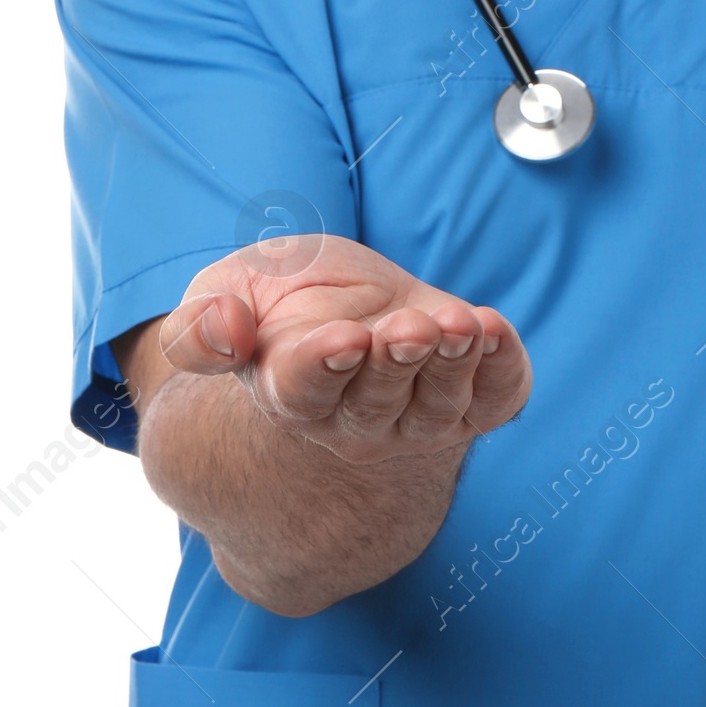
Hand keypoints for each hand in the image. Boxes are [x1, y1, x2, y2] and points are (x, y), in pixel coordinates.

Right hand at [153, 233, 529, 463]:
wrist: (349, 308)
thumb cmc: (282, 300)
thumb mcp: (226, 289)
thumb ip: (203, 324)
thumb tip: (226, 334)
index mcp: (292, 390)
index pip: (305, 389)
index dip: (324, 365)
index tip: (344, 340)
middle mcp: (356, 417)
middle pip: (378, 401)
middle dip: (398, 362)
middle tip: (411, 328)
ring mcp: (417, 416)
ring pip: (439, 405)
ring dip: (454, 365)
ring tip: (461, 324)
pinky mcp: (472, 401)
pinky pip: (494, 399)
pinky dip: (502, 370)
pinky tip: (497, 332)